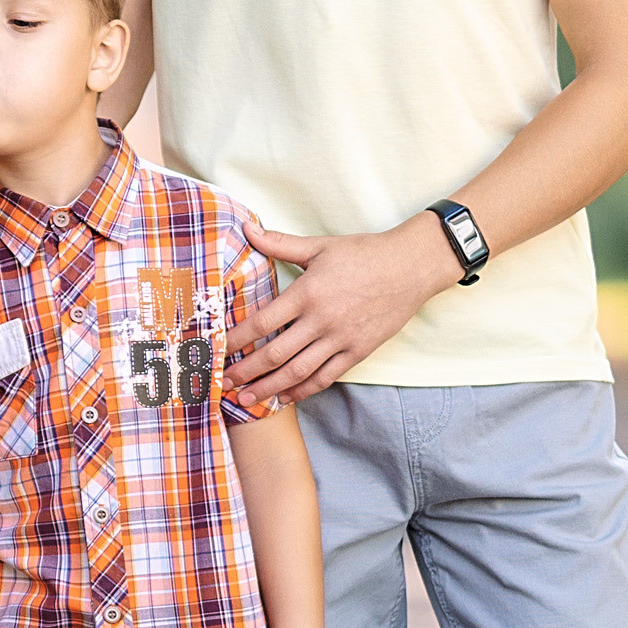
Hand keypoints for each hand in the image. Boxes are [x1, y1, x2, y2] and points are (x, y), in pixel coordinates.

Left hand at [225, 217, 454, 402]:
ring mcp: (341, 339)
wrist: (411, 267)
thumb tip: (247, 229)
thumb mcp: (320, 246)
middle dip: (246, 371)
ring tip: (248, 398)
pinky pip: (326, 377)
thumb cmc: (364, 253)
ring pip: (298, 372)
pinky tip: (285, 396)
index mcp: (307, 293)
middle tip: (224, 383)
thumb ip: (280, 243)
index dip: (235, 339)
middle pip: (275, 354)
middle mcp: (321, 320)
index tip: (216, 350)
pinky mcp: (358, 351)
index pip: (261, 322)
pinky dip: (303, 390)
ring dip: (269, 387)